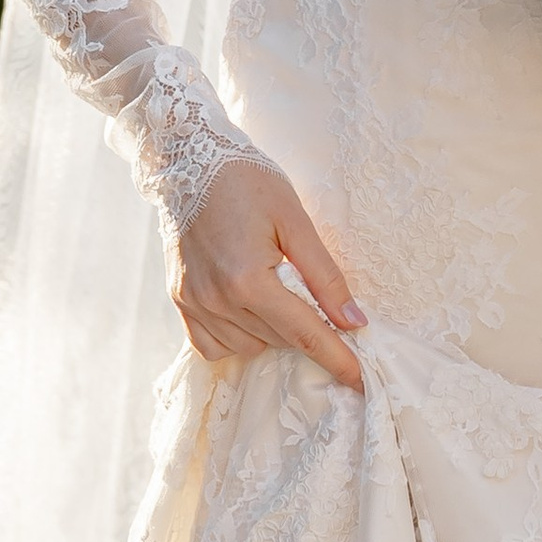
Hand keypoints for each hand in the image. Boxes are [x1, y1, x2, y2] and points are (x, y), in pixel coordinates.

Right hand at [172, 156, 365, 389]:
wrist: (191, 160)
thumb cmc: (249, 181)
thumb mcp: (296, 220)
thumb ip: (325, 275)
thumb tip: (354, 322)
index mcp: (249, 279)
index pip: (304, 334)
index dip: (337, 358)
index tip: (360, 381)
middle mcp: (218, 299)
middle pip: (280, 340)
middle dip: (306, 327)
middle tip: (312, 293)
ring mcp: (194, 303)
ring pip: (250, 346)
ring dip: (272, 330)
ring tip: (273, 286)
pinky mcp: (180, 301)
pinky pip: (213, 345)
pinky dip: (237, 337)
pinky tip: (247, 308)